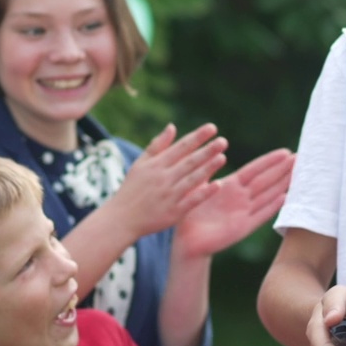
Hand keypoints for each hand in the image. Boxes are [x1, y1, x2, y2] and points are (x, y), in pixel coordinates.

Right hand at [108, 123, 227, 237]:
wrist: (122, 218)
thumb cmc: (132, 188)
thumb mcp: (140, 164)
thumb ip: (157, 145)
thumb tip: (172, 126)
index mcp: (156, 165)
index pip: (181, 147)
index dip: (197, 137)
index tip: (212, 128)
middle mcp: (163, 178)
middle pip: (189, 162)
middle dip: (207, 150)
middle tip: (223, 141)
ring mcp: (169, 195)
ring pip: (192, 179)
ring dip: (208, 168)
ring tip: (223, 157)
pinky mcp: (173, 212)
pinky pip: (192, 200)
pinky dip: (204, 193)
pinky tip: (217, 185)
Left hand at [174, 149, 293, 258]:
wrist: (186, 240)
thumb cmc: (189, 211)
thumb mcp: (197, 186)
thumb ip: (206, 169)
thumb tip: (213, 148)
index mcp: (230, 185)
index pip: (254, 169)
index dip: (270, 161)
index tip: (286, 151)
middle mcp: (240, 198)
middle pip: (266, 180)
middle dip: (282, 169)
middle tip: (301, 158)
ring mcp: (243, 212)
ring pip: (268, 195)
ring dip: (283, 185)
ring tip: (299, 174)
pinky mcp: (242, 227)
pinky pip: (260, 215)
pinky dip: (272, 207)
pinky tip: (285, 198)